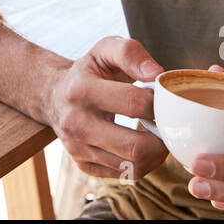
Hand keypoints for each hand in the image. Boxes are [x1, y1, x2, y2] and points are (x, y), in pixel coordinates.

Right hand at [46, 36, 168, 181]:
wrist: (55, 94)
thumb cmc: (89, 70)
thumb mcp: (105, 50)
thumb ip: (131, 54)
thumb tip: (157, 74)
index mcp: (81, 90)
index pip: (133, 104)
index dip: (158, 103)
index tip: (163, 99)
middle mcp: (75, 123)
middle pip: (135, 146)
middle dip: (162, 138)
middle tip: (168, 125)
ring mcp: (77, 148)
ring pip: (132, 166)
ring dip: (155, 154)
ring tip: (158, 135)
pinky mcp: (83, 165)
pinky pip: (125, 174)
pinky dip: (143, 163)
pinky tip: (144, 146)